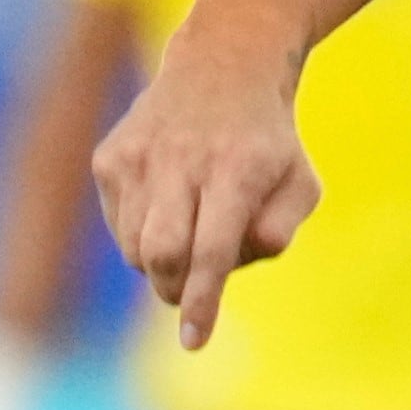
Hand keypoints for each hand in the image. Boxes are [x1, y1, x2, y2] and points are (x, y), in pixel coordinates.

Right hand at [88, 32, 319, 351]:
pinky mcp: (109, 158)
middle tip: (191, 291)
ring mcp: (139, 157)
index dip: (202, 300)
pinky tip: (170, 204)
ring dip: (162, 262)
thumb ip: (278, 231)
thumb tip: (233, 263)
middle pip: (162, 254)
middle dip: (174, 288)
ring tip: (193, 225)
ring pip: (135, 247)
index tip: (193, 341)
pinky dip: (142, 235)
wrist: (223, 68)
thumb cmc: (270, 144)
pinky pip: (118, 225)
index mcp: (238, 170)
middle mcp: (183, 161)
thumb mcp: (301, 184)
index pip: (213, 249)